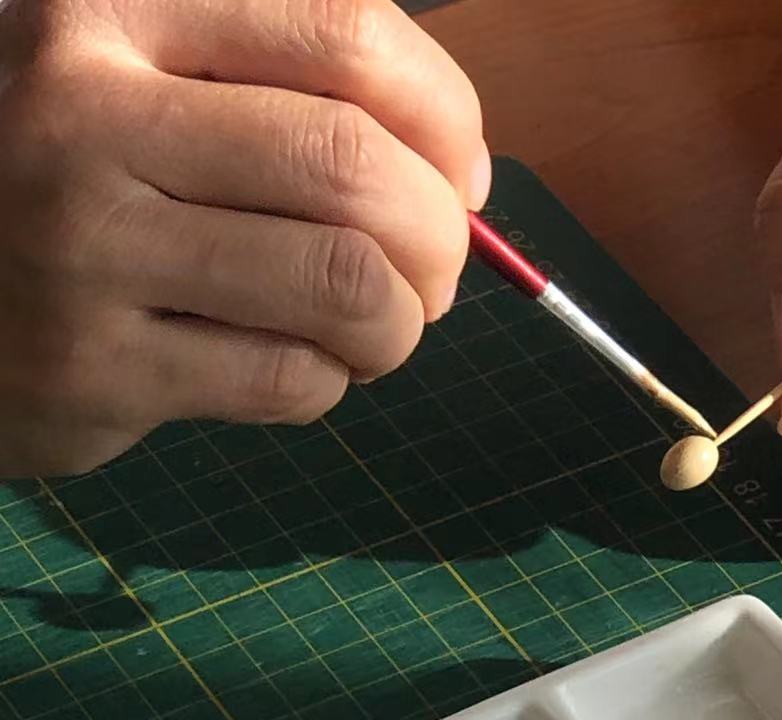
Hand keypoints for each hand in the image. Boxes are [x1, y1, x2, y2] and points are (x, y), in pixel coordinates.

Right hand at [0, 0, 488, 475]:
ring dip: (399, 322)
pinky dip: (331, 380)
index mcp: (115, 6)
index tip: (462, 176)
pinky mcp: (94, 368)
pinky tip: (302, 364)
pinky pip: (287, 378)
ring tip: (378, 326)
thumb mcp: (150, 80)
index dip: (444, 114)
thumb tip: (462, 176)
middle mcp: (87, 111)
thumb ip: (288, 91)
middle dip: (438, 236)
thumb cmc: (79, 178)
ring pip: (341, 284)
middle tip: (437, 273)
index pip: (344, 33)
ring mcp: (83, 245)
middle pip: (351, 165)